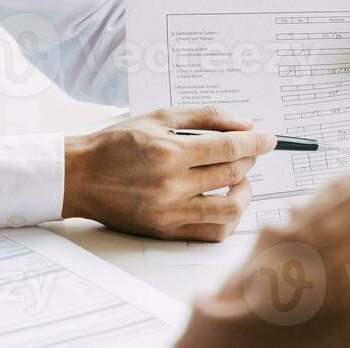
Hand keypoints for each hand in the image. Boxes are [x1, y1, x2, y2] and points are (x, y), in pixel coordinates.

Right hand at [61, 106, 276, 241]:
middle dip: (249, 160)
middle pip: (232, 174)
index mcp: (169, 152)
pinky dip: (228, 218)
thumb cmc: (116, 143)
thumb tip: (243, 124)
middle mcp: (171, 185)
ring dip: (245, 191)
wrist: (80, 176)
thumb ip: (204, 117)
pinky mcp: (166, 231)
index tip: (269, 138)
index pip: (229, 148)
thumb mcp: (158, 117)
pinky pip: (212, 232)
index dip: (256, 142)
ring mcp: (169, 212)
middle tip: (249, 151)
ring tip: (240, 179)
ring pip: (230, 208)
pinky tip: (226, 201)